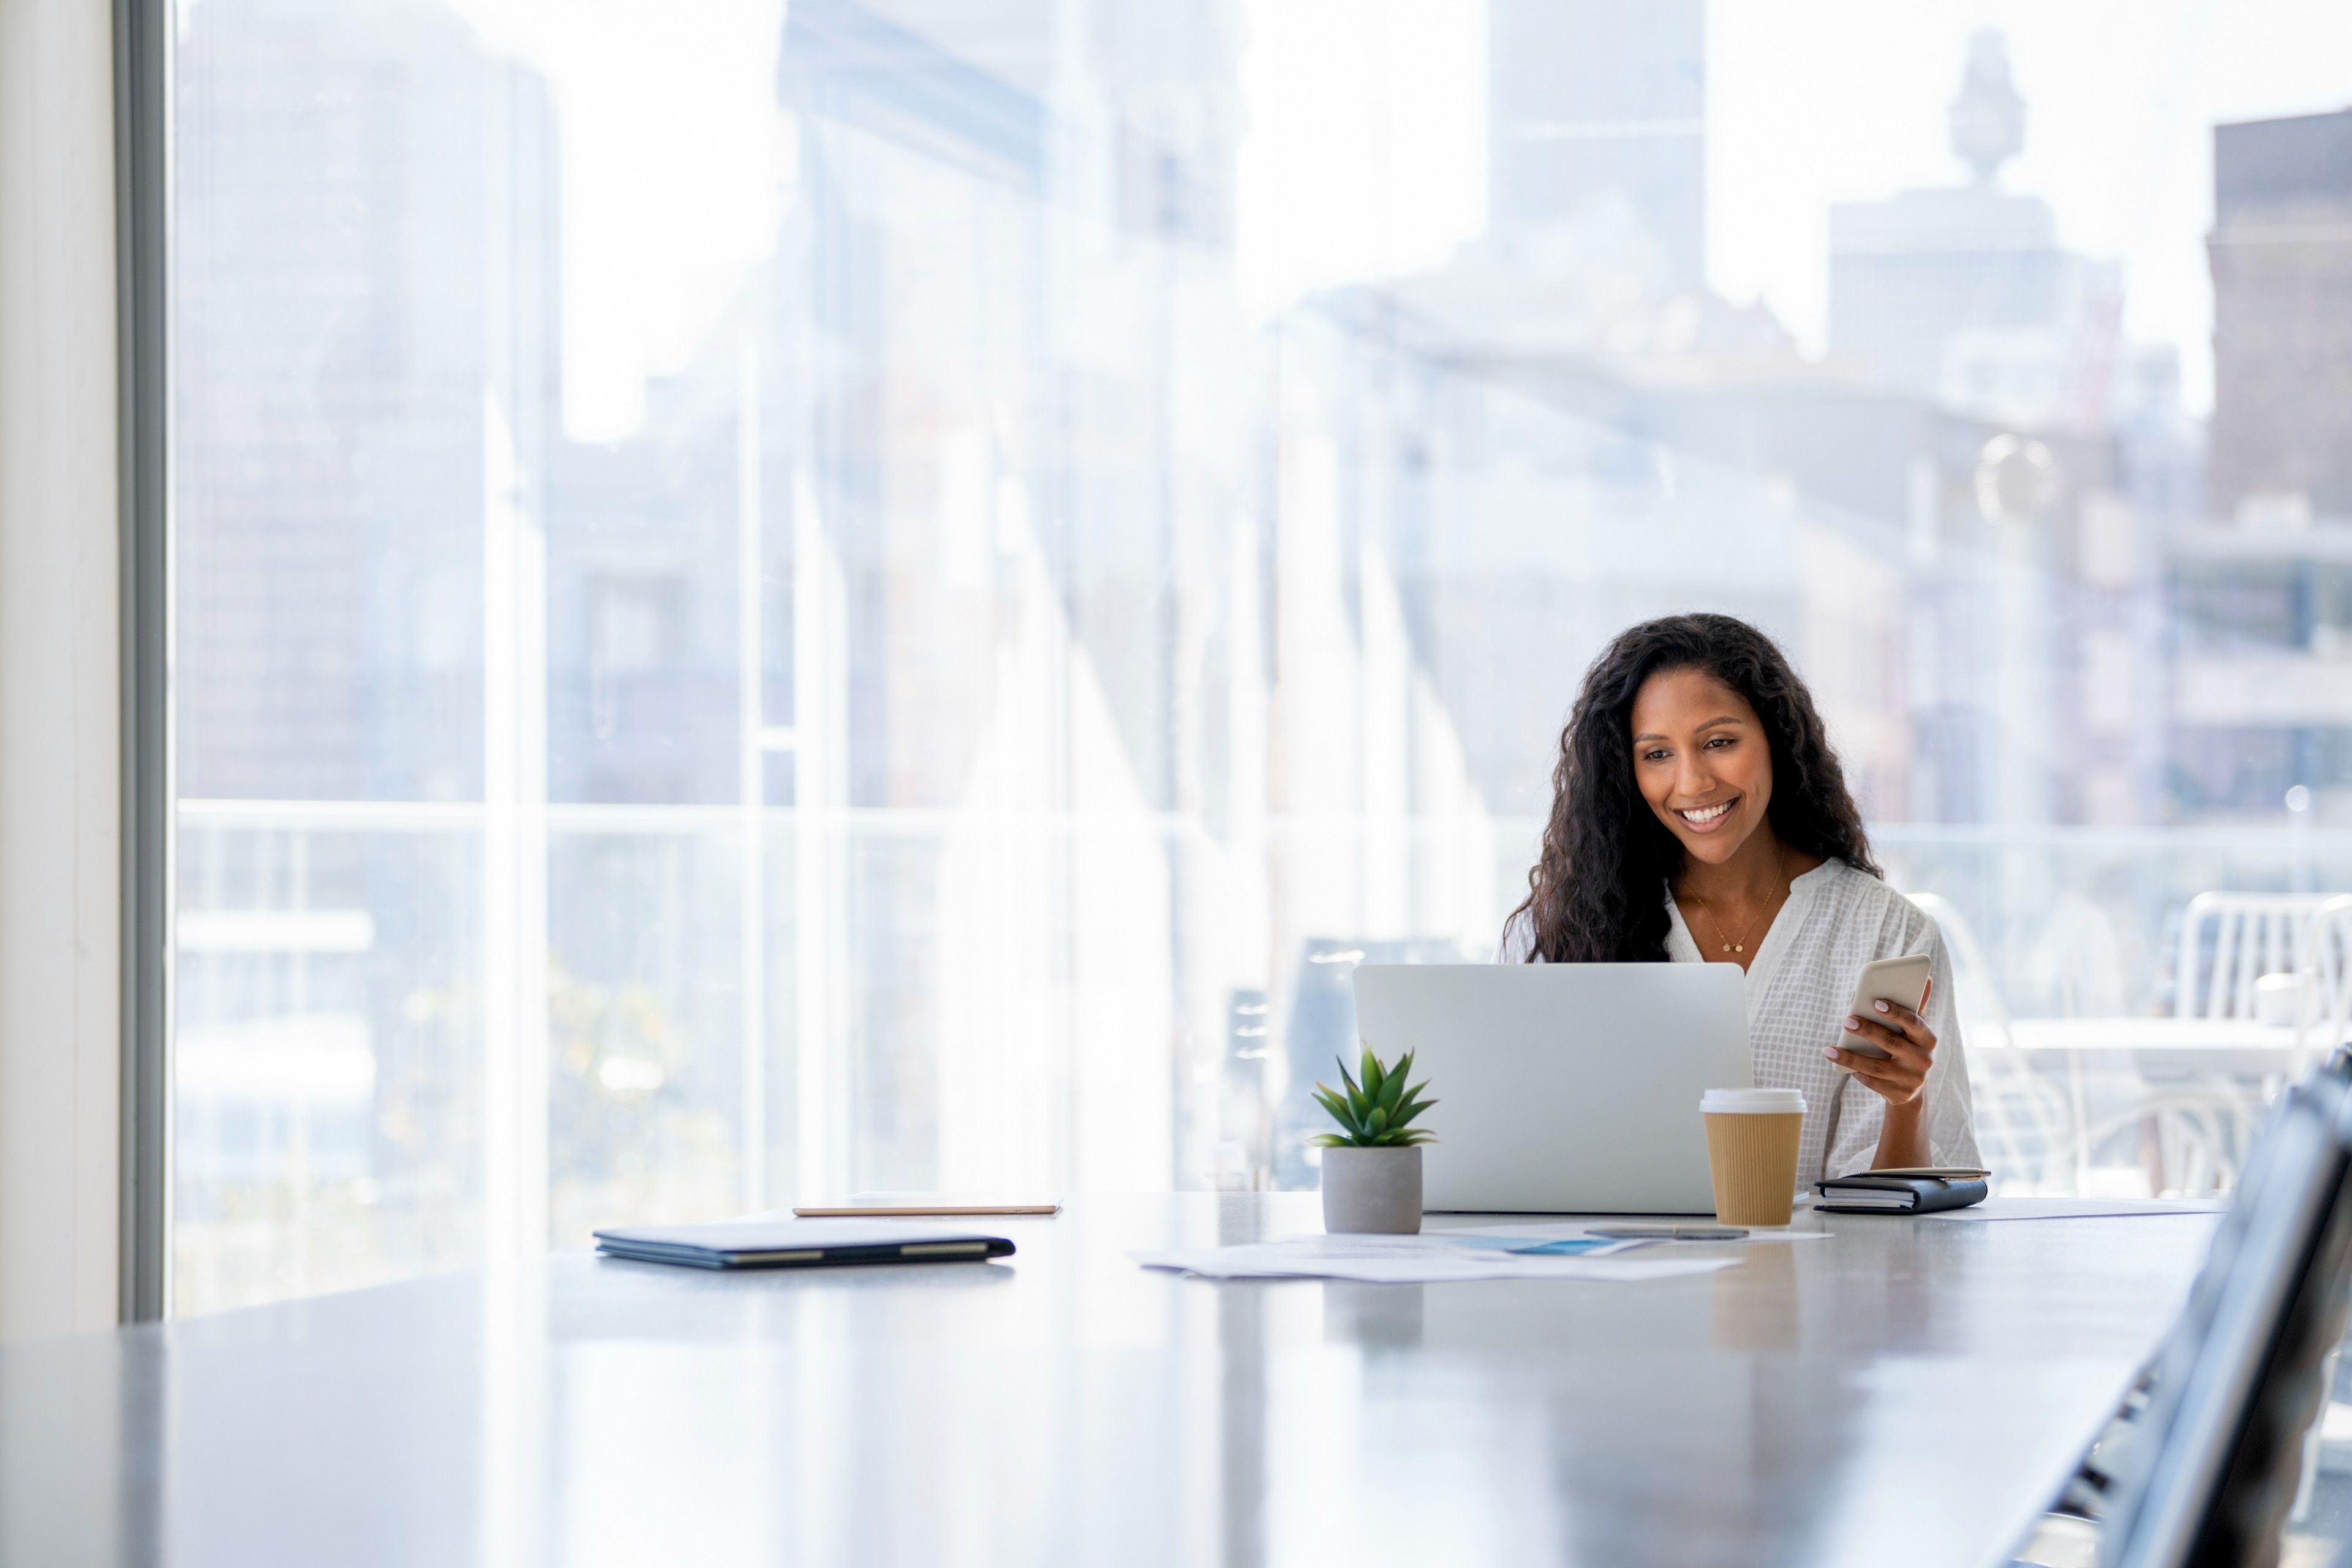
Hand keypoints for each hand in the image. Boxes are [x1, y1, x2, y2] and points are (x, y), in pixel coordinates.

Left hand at [1824, 977, 1935, 1107]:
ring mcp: (1912, 1079)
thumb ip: (1916, 1005)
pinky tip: (1841, 1064)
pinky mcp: (1899, 1095)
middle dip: (1868, 1030)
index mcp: (1928, 1039)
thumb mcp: (1915, 1029)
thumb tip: (1926, 977)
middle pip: (1892, 1043)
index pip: (1914, 1023)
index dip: (1896, 1013)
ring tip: (1829, 1050)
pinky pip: (1873, 1082)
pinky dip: (1856, 1073)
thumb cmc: (1909, 1046)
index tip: (1876, 1002)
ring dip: (1850, 1058)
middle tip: (1846, 1021)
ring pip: (1877, 1067)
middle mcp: (1923, 1060)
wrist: (1913, 1087)